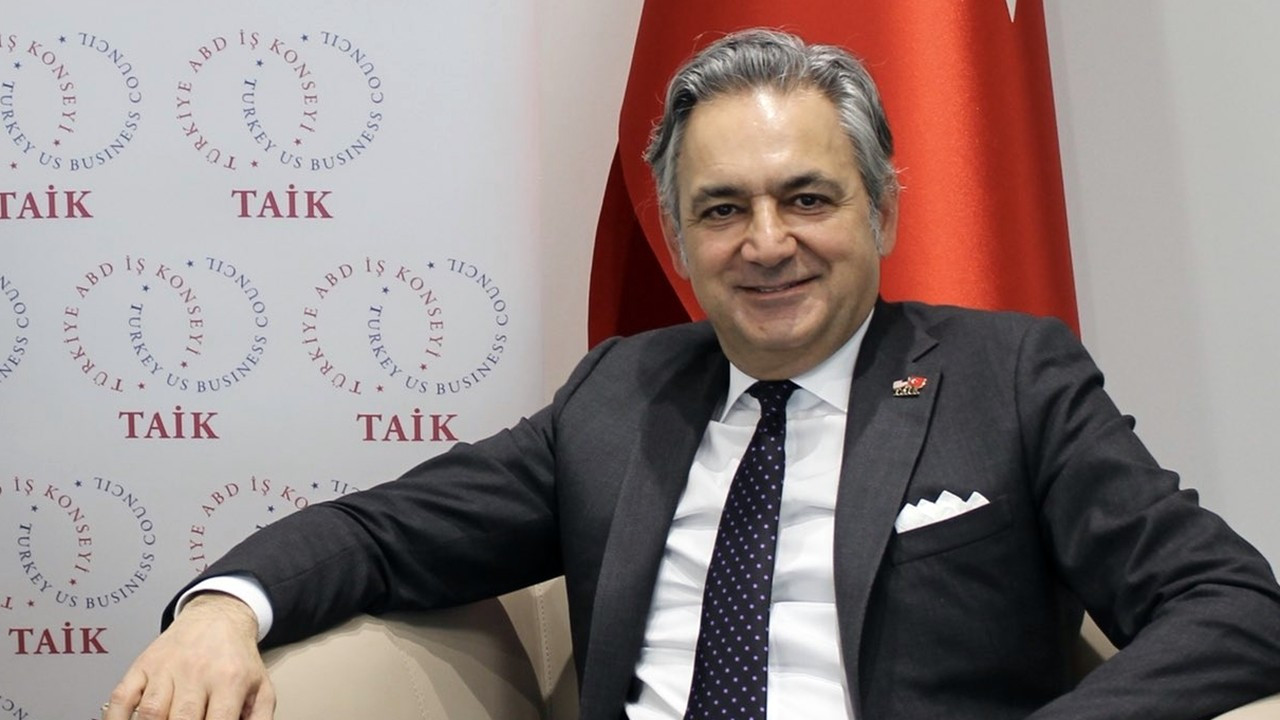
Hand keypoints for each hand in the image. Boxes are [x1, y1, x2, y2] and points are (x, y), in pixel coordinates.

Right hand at [105, 592, 274, 719]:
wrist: (217, 617)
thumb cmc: (237, 659)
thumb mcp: (260, 687)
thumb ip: (259, 719)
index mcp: (229, 680)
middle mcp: (196, 673)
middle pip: (181, 719)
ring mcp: (166, 668)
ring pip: (152, 712)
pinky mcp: (143, 665)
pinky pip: (121, 697)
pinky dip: (116, 719)